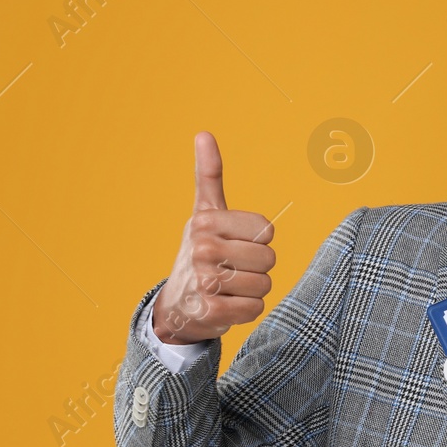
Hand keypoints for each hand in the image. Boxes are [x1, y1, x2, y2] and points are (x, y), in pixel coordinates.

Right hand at [151, 132, 276, 343]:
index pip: (267, 231)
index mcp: (205, 221)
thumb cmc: (200, 254)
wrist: (178, 305)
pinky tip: (225, 306)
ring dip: (252, 291)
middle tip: (232, 270)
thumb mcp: (205, 213)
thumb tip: (204, 134)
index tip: (235, 244)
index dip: (258, 241)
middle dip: (257, 268)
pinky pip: (254, 309)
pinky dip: (245, 311)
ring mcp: (204, 282)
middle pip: (269, 259)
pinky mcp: (210, 312)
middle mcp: (202, 249)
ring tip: (228, 289)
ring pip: (264, 285)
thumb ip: (210, 176)